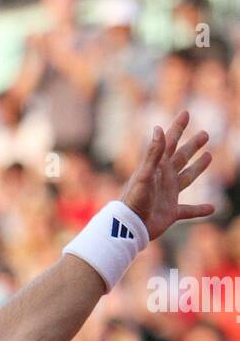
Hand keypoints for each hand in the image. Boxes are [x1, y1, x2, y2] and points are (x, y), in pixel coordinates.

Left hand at [120, 111, 213, 239]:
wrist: (129, 226)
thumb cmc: (135, 200)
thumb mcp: (144, 174)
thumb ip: (153, 152)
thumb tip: (159, 128)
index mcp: (158, 167)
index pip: (170, 142)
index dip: (178, 128)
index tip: (186, 113)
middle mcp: (164, 178)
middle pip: (182, 157)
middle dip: (192, 145)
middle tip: (205, 134)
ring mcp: (168, 195)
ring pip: (187, 178)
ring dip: (198, 168)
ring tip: (208, 157)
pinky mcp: (171, 213)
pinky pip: (189, 211)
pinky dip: (200, 210)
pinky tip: (212, 208)